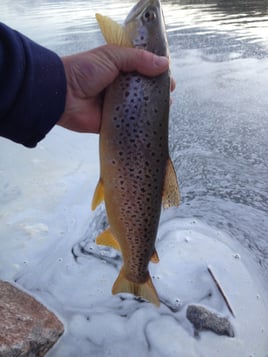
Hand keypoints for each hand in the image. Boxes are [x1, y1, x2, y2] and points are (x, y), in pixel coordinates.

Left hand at [57, 44, 174, 132]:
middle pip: (144, 90)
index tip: (168, 78)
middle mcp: (120, 87)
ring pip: (140, 108)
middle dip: (158, 92)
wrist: (62, 95)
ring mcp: (117, 106)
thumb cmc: (84, 71)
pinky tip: (153, 124)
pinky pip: (130, 124)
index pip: (143, 70)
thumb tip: (164, 64)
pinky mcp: (113, 123)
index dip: (157, 73)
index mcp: (119, 69)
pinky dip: (140, 124)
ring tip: (165, 108)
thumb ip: (138, 59)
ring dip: (152, 108)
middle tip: (168, 95)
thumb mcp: (112, 56)